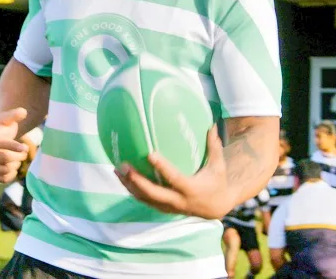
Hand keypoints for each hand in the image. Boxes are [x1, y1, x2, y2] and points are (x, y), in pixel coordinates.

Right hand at [0, 108, 28, 183]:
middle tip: (25, 151)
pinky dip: (11, 175)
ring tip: (19, 157)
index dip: (13, 146)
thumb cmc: (1, 126)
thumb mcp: (7, 118)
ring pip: (4, 169)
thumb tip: (23, 112)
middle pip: (4, 158)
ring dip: (16, 164)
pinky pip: (2, 179)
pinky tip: (15, 167)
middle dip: (18, 156)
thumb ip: (15, 114)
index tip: (25, 147)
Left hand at [115, 126, 233, 219]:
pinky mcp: (163, 209)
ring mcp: (169, 207)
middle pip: (153, 193)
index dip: (162, 168)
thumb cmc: (216, 181)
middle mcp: (178, 200)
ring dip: (129, 185)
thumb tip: (212, 125)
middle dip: (136, 181)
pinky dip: (132, 190)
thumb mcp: (218, 166)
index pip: (174, 178)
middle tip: (123, 165)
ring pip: (145, 198)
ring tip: (117, 169)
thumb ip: (214, 146)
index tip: (150, 154)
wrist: (215, 208)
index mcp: (191, 189)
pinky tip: (122, 177)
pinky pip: (145, 200)